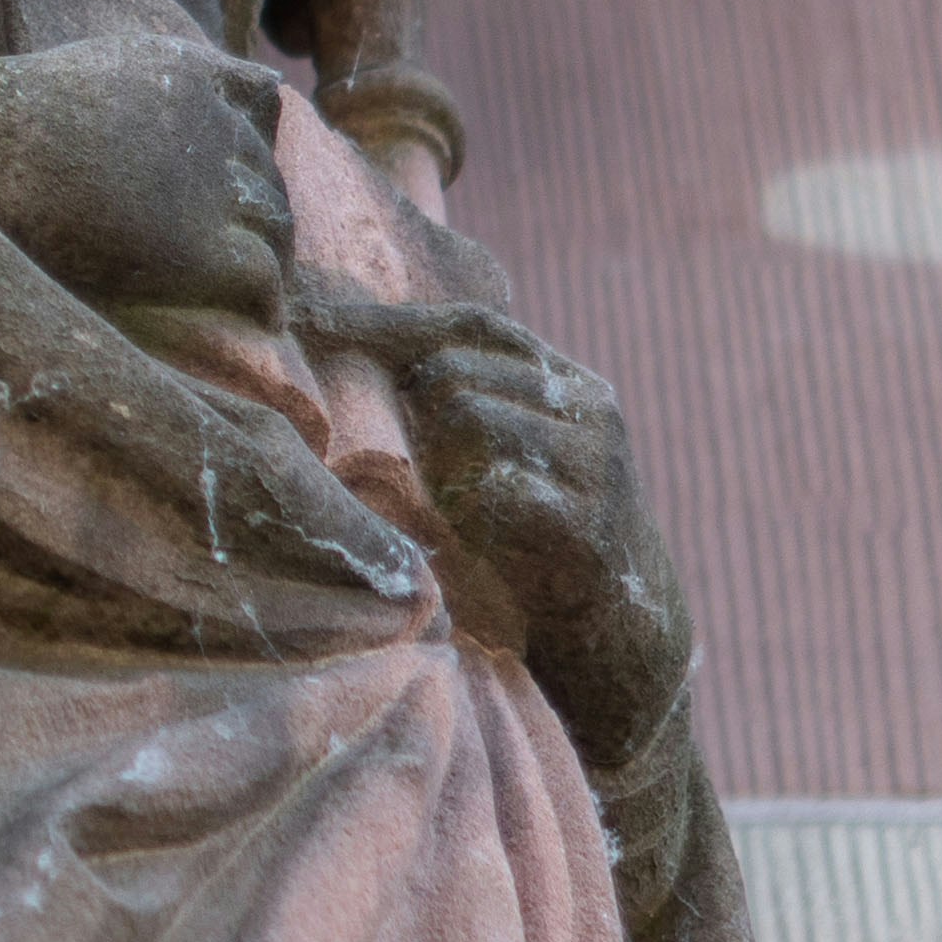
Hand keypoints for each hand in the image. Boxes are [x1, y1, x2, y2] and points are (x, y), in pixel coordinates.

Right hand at [0, 34, 297, 330]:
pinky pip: (262, 278)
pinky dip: (267, 301)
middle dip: (260, 209)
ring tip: (261, 289)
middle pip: (266, 172)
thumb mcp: (68, 81)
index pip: (260, 98)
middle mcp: (212, 123)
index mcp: (184, 71)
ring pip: (276, 225)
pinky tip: (262, 318)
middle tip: (252, 249)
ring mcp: (213, 186)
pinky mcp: (202, 249)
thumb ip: (112, 98)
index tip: (246, 170)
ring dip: (271, 257)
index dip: (256, 139)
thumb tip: (107, 141)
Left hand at [294, 297, 689, 766]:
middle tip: (417, 457)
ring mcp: (595, 464)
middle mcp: (592, 410)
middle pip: (460, 370)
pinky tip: (475, 531)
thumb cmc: (538, 526)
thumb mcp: (511, 450)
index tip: (322, 326)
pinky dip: (467, 508)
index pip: (477, 323)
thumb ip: (466, 401)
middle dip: (416, 409)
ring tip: (451, 496)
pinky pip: (495, 489)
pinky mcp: (586, 522)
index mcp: (573, 382)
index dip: (399, 324)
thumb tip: (353, 344)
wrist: (619, 617)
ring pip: (472, 418)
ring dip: (440, 460)